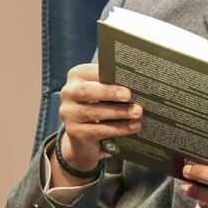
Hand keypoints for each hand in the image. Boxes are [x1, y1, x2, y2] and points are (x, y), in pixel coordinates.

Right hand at [50, 63, 141, 185]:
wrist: (83, 136)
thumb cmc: (99, 105)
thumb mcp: (103, 91)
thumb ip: (114, 83)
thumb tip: (139, 81)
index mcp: (77, 76)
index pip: (92, 71)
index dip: (108, 73)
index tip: (126, 77)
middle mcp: (69, 92)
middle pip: (88, 91)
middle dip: (110, 92)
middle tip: (129, 95)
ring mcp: (69, 113)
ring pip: (95, 112)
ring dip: (119, 113)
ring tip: (137, 112)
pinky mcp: (74, 132)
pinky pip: (99, 130)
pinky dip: (119, 128)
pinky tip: (133, 126)